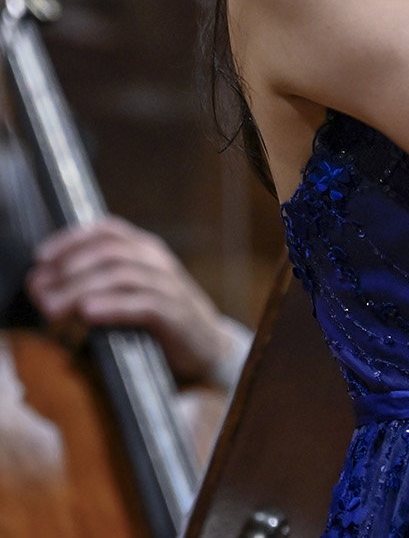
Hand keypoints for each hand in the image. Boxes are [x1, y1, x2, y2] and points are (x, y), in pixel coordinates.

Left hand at [27, 216, 239, 385]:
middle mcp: (156, 261)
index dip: (71, 239)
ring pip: (122, 275)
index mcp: (143, 249)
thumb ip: (83, 287)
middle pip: (109, 252)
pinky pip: (143, 303)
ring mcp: (169, 285)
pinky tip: (88, 313)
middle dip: (69, 270)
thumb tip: (38, 285)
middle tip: (40, 294)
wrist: (205, 345)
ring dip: (81, 290)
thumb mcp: (121, 294)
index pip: (107, 230)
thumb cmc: (154, 319)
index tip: (40, 258)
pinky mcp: (176, 314)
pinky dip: (112, 306)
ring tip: (52, 309)